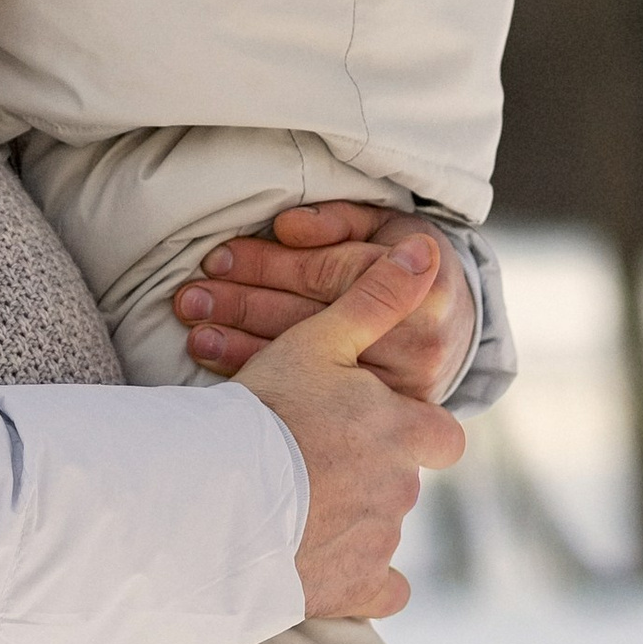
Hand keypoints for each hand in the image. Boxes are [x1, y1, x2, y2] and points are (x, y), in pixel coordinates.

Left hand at [175, 201, 478, 407]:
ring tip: (195, 328)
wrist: (451, 331)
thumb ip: (339, 221)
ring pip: (307, 364)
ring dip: (241, 343)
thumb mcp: (385, 227)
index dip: (272, 263)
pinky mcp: (380, 422)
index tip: (219, 256)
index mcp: (425, 290)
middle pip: (313, 319)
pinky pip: (309, 398)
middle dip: (244, 301)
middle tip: (191, 296)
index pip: (334, 274)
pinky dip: (258, 374)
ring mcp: (400, 391)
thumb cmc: (405, 267)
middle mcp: (417, 345)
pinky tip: (218, 361)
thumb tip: (287, 227)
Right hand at [240, 233, 466, 620]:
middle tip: (313, 462)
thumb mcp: (318, 341)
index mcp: (403, 434)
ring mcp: (379, 545)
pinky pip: (380, 593)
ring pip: (382, 530)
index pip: (441, 436)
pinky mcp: (353, 591)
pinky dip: (361, 581)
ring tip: (293, 506)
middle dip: (370, 474)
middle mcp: (402, 492)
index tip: (374, 426)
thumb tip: (428, 253)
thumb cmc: (264, 413)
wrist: (214, 500)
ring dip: (351, 519)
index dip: (414, 430)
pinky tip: (328, 566)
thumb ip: (376, 298)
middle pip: (402, 482)